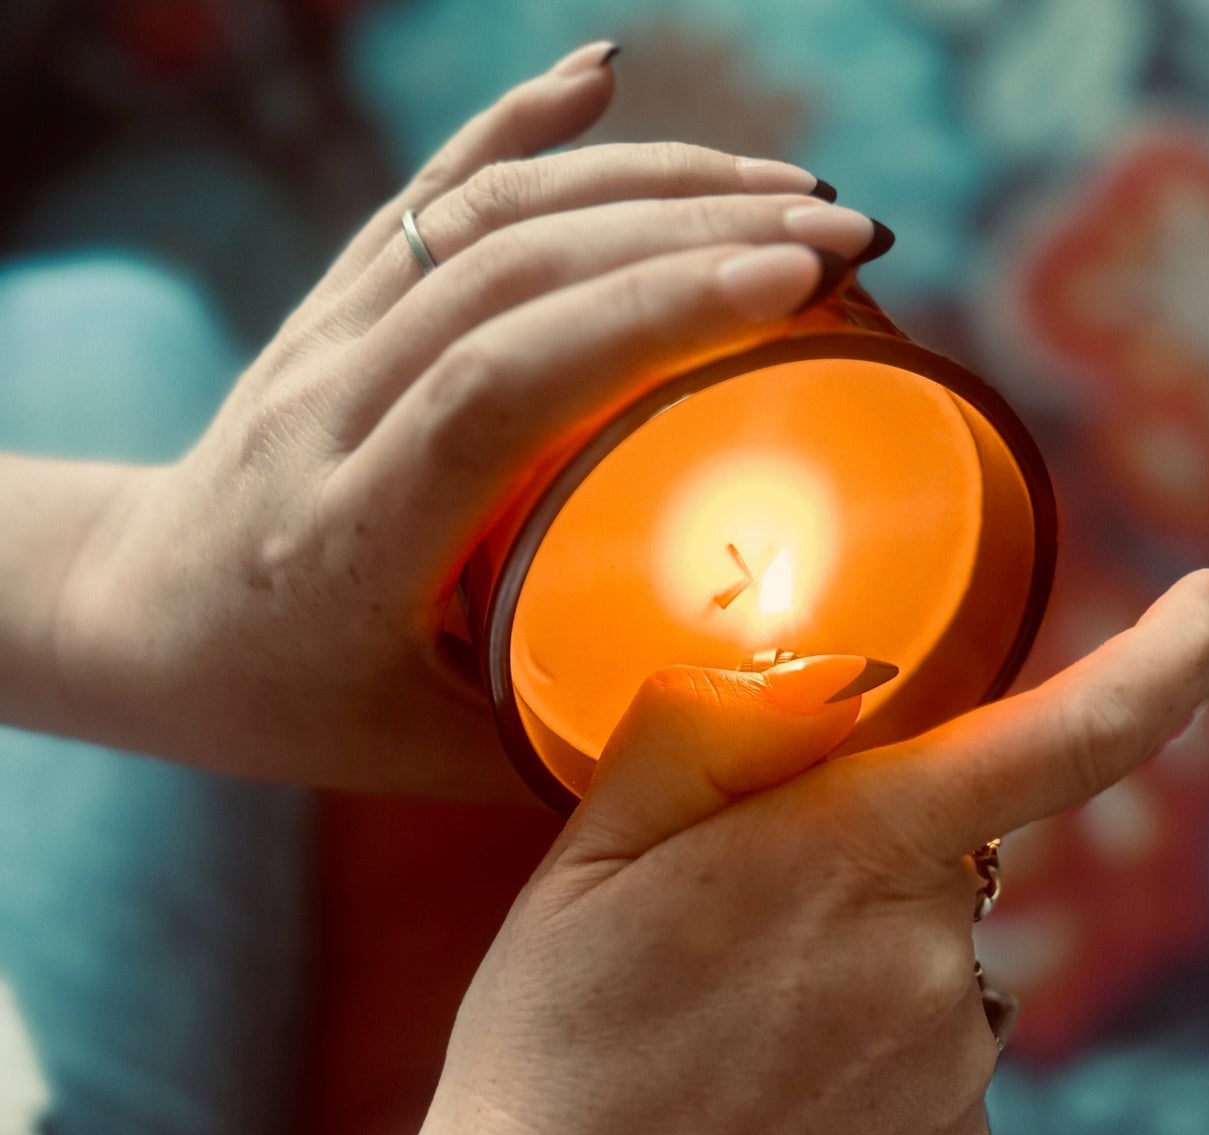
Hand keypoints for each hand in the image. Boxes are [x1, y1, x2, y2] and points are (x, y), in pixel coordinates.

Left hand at [58, 41, 878, 794]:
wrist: (139, 621)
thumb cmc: (294, 707)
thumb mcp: (435, 757)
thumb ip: (579, 735)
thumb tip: (753, 716)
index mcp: (346, 539)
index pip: (499, 386)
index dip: (649, 316)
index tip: (794, 287)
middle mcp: (324, 410)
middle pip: (508, 274)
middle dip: (687, 232)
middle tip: (842, 237)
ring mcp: (321, 337)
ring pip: (482, 218)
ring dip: (643, 181)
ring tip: (783, 190)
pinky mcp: (332, 300)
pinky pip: (427, 194)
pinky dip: (521, 122)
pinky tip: (602, 76)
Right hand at [395, 569, 1208, 1134]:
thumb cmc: (552, 1055)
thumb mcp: (587, 854)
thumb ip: (713, 728)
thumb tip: (829, 674)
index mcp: (847, 857)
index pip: (1060, 736)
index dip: (1168, 656)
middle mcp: (931, 960)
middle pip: (950, 850)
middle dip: (862, 856)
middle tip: (725, 934)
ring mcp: (956, 1072)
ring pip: (935, 956)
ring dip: (860, 963)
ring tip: (733, 1040)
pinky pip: (936, 1058)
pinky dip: (870, 1057)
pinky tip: (772, 1103)